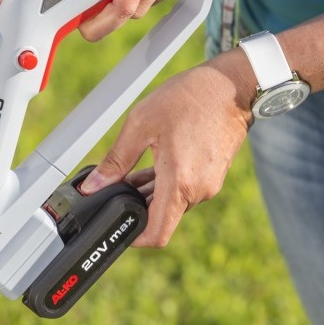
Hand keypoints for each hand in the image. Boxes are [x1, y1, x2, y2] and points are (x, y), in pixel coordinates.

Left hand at [79, 48, 258, 247]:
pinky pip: (185, 191)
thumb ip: (115, 161)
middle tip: (120, 185)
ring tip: (136, 169)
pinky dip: (167, 184)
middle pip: (162, 217)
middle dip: (138, 206)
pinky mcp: (214, 177)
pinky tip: (156, 164)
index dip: (134, 238)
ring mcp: (209, 185)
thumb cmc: (189, 98)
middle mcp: (198, 191)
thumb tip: (93, 186)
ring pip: (172, 203)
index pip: (157, 234)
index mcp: (179, 183)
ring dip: (151, 193)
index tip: (119, 227)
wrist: (231, 85)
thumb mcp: (141, 124)